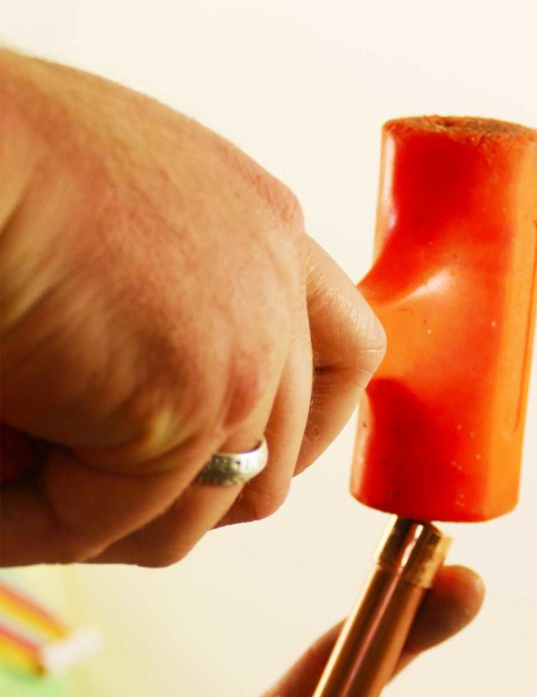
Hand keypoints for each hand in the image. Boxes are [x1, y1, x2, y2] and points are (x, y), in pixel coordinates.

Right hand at [0, 49, 384, 566]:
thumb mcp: (119, 222)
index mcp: (261, 230)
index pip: (342, 355)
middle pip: (279, 455)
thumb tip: (156, 431)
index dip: (298, 432)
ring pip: (211, 503)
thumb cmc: (0, 171)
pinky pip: (126, 517)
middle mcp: (274, 281)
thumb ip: (171, 304)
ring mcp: (250, 341)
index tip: (236, 465)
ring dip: (115, 517)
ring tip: (20, 486)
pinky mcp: (197, 394)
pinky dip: (49, 525)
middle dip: (187, 496)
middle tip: (93, 497)